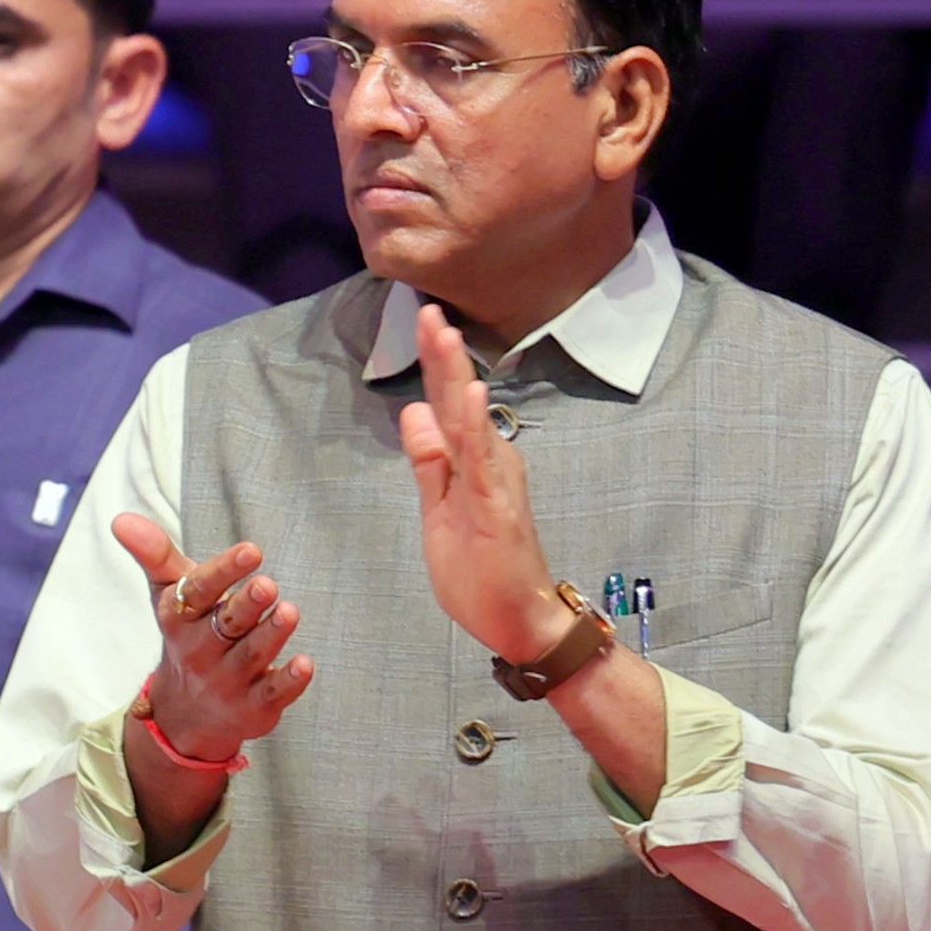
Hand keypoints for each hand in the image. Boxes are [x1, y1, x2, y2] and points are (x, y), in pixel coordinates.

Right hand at [104, 507, 314, 761]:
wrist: (186, 714)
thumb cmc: (189, 636)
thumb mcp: (170, 597)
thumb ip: (155, 555)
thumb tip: (121, 519)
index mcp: (181, 619)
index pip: (198, 592)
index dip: (224, 572)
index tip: (252, 550)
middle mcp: (201, 651)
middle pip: (225, 625)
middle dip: (246, 606)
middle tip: (267, 586)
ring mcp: (227, 681)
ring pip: (251, 656)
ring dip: (271, 635)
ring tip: (290, 611)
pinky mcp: (254, 707)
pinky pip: (272, 694)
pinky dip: (288, 681)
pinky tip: (305, 664)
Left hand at [393, 300, 569, 661]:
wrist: (517, 621)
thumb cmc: (481, 569)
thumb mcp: (439, 506)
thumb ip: (429, 461)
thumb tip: (413, 411)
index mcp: (471, 461)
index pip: (445, 404)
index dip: (434, 363)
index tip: (423, 320)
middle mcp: (489, 462)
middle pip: (459, 401)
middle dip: (444, 355)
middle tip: (429, 309)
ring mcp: (495, 482)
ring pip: (471, 421)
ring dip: (458, 377)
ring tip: (446, 335)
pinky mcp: (499, 506)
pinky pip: (484, 461)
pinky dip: (475, 425)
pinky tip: (471, 395)